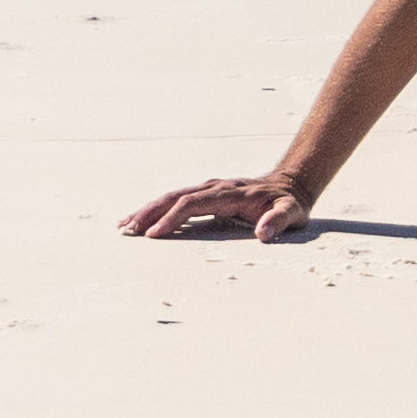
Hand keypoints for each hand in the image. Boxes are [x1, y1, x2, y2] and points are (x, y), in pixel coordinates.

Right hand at [122, 171, 315, 240]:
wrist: (292, 184)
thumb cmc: (289, 203)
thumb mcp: (291, 213)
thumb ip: (279, 221)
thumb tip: (263, 232)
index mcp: (231, 193)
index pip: (195, 203)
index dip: (174, 217)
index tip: (155, 233)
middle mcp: (216, 187)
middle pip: (176, 197)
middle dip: (151, 212)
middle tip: (129, 229)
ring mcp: (210, 189)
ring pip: (173, 196)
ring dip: (148, 209)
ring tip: (125, 225)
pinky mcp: (207, 194)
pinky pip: (178, 200)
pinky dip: (158, 209)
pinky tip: (142, 220)